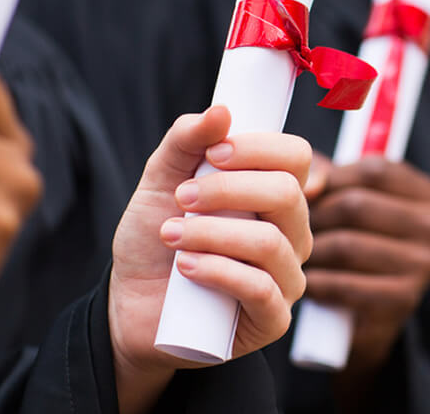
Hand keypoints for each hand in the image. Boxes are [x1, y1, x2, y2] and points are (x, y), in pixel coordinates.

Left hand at [108, 106, 311, 413]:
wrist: (133, 307)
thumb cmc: (156, 239)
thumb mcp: (161, 182)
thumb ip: (186, 141)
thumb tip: (221, 110)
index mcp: (276, 195)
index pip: (297, 157)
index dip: (260, 148)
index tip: (215, 151)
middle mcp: (292, 233)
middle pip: (288, 194)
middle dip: (227, 189)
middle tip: (181, 198)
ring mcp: (287, 277)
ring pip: (270, 243)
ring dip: (212, 233)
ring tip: (170, 235)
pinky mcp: (273, 319)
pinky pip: (260, 289)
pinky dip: (218, 271)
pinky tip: (185, 268)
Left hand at [304, 156, 429, 377]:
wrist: (365, 317)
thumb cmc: (354, 243)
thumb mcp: (348, 199)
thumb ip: (327, 176)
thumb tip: (309, 183)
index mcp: (429, 195)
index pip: (373, 171)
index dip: (330, 179)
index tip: (305, 194)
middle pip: (356, 205)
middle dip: (314, 217)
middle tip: (290, 229)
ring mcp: (424, 266)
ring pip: (346, 245)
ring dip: (312, 253)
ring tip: (296, 256)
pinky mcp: (404, 301)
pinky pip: (344, 284)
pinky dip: (318, 284)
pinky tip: (308, 284)